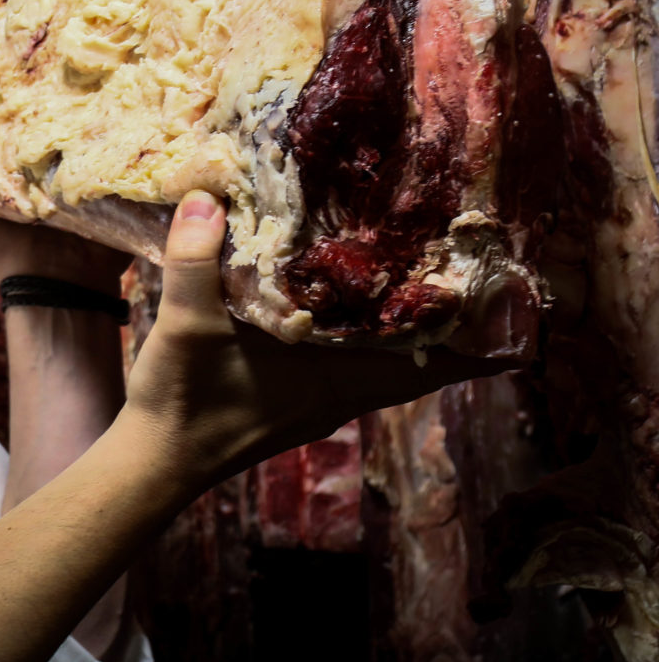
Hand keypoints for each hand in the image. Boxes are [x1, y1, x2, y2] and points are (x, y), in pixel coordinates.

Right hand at [126, 191, 519, 489]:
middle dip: (444, 314)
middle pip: (422, 357)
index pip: (436, 360)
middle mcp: (342, 393)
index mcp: (337, 378)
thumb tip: (208, 198)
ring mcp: (320, 400)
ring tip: (410, 269)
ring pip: (387, 361)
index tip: (507, 291)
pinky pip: (353, 363)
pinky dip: (364, 334)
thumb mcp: (185, 325)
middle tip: (460, 257)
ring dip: (402, 324)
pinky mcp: (296, 401)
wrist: (154, 464)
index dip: (476, 330)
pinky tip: (341, 303)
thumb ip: (197, 261)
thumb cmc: (182, 403)